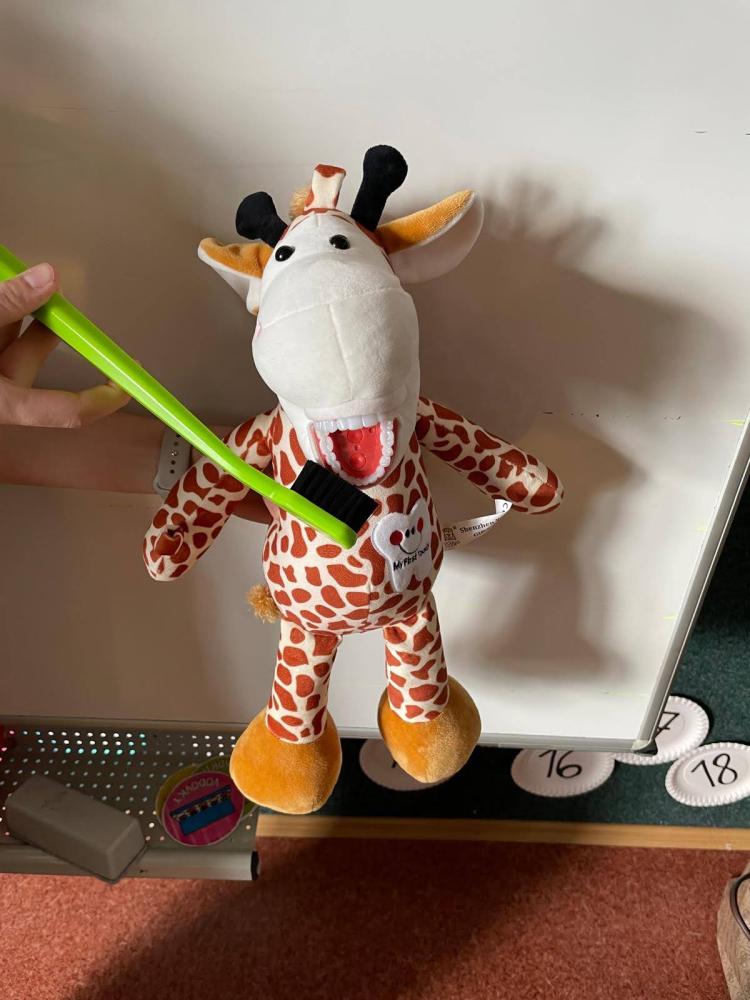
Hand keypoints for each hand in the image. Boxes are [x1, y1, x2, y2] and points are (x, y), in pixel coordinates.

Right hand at [0, 263, 128, 426]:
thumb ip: (9, 303)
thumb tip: (48, 279)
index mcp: (4, 405)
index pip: (71, 411)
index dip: (105, 398)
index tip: (129, 382)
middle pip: (33, 357)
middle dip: (45, 318)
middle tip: (52, 285)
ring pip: (12, 343)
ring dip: (19, 310)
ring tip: (16, 277)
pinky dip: (3, 312)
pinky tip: (4, 286)